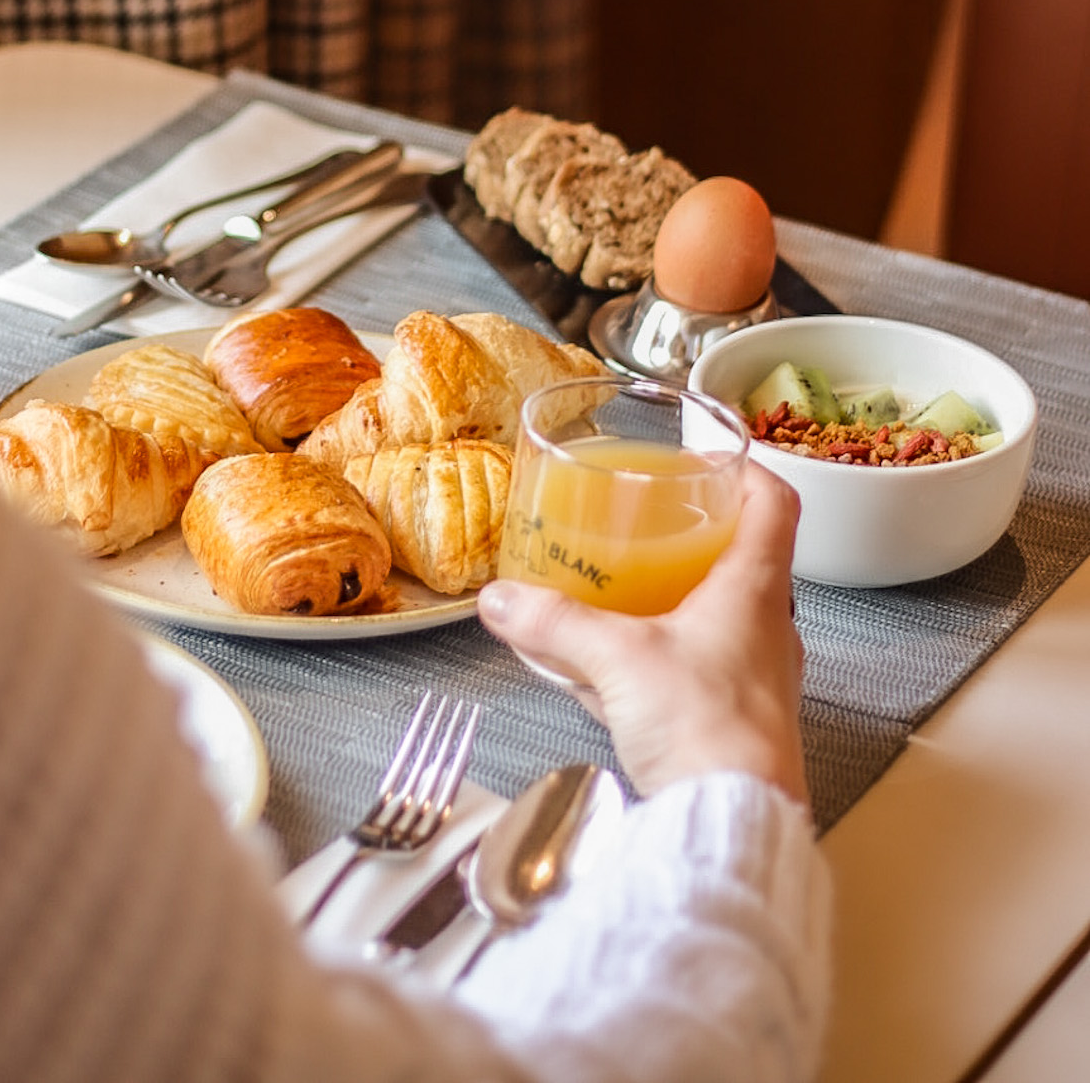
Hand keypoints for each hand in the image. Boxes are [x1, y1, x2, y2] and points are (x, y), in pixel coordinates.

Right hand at [477, 463, 808, 808]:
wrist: (736, 822)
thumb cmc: (706, 728)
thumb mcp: (617, 659)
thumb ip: (555, 623)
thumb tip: (502, 599)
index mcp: (755, 589)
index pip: (776, 505)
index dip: (749, 471)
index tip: (713, 456)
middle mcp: (767, 628)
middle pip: (746, 559)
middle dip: (698, 536)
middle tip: (655, 521)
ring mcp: (757, 679)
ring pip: (721, 618)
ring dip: (679, 600)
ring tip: (624, 593)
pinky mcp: (735, 722)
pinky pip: (698, 672)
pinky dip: (660, 660)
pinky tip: (610, 677)